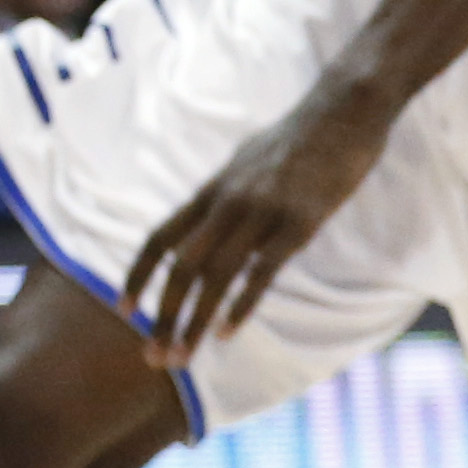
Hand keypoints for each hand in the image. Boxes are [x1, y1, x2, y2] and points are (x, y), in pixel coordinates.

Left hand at [122, 90, 394, 365]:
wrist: (344, 109)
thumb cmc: (300, 136)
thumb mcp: (247, 159)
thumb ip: (226, 192)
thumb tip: (211, 214)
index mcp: (212, 189)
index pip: (160, 238)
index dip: (138, 275)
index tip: (124, 309)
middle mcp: (228, 202)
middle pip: (181, 266)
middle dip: (162, 315)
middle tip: (152, 357)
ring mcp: (262, 211)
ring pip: (215, 276)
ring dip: (193, 321)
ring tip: (182, 357)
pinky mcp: (299, 221)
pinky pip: (262, 271)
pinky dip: (241, 305)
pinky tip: (227, 332)